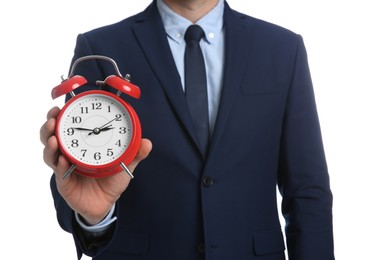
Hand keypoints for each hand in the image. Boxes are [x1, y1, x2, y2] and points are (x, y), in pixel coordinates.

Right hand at [40, 107, 151, 224]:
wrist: (106, 203)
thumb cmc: (112, 179)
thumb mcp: (125, 163)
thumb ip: (135, 153)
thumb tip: (147, 142)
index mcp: (82, 143)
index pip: (68, 126)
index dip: (61, 115)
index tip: (60, 106)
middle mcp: (70, 153)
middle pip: (52, 136)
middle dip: (50, 125)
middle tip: (53, 118)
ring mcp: (65, 167)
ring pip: (50, 153)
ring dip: (50, 144)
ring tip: (53, 138)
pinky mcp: (65, 183)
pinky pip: (59, 173)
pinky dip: (60, 166)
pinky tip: (63, 161)